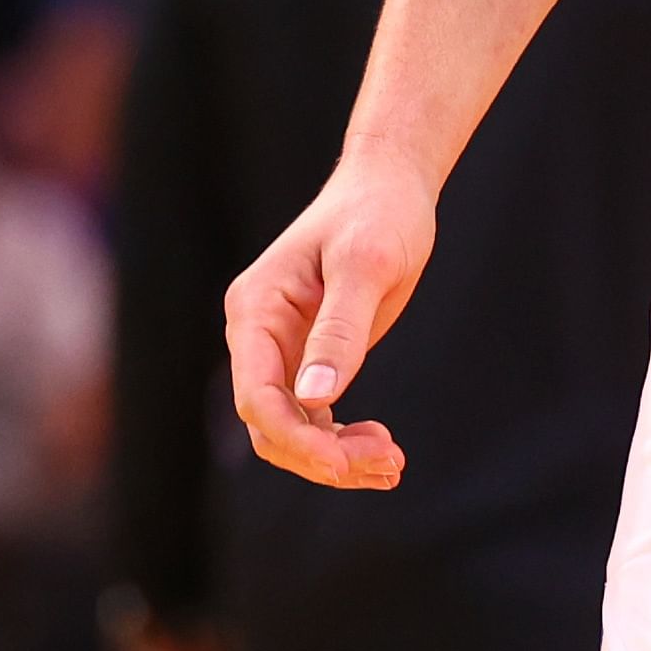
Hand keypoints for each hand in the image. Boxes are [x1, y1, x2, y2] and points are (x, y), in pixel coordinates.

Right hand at [226, 153, 434, 487]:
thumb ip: (339, 331)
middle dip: (323, 455)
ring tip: (393, 464)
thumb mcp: (365, 266)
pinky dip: (344, 442)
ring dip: (338, 457)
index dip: (295, 438)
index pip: (257, 396)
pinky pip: (314, 419)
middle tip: (389, 463)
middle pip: (271, 423)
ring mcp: (283, 348)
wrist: (391, 186)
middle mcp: (259, 334)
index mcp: (256, 309)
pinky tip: (384, 450)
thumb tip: (316, 399)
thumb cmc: (377, 214)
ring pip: (293, 429)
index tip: (343, 464)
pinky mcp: (310, 358)